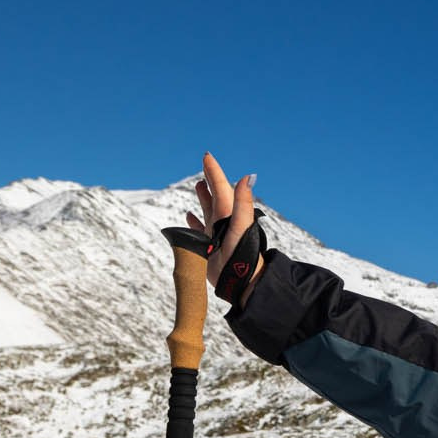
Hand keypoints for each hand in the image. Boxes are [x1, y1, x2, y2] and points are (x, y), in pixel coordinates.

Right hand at [186, 152, 258, 298]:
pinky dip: (193, 221)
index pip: (221, 186)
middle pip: (215, 195)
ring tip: (198, 186)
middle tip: (205, 166)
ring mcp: (216, 233)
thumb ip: (243, 202)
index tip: (206, 156)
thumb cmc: (243, 255)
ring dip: (203, 198)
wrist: (242, 282)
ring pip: (207, 210)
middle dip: (210, 181)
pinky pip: (198, 230)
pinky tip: (188, 216)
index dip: (214, 171)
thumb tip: (248, 177)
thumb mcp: (241, 226)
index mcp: (229, 213)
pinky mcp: (208, 246)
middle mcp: (223, 220)